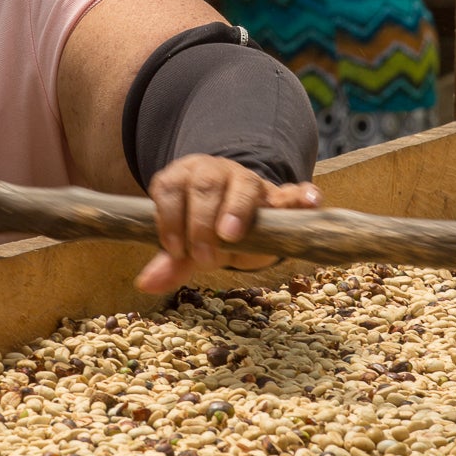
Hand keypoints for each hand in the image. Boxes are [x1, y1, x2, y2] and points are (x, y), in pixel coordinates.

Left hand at [136, 153, 320, 292]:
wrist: (239, 219)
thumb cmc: (205, 230)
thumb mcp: (186, 245)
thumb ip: (169, 261)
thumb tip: (145, 282)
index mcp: (185, 178)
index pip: (170, 186)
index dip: (170, 217)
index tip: (177, 250)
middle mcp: (216, 172)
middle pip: (205, 184)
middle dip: (201, 219)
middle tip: (205, 255)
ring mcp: (250, 182)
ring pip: (244, 184)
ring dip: (236, 208)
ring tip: (231, 234)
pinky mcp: (282, 195)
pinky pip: (295, 190)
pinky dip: (302, 195)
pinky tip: (311, 202)